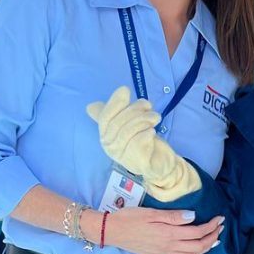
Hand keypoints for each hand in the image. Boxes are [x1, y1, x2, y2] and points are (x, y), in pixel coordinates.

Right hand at [83, 208, 222, 253]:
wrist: (112, 232)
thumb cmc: (130, 218)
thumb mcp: (152, 213)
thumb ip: (173, 216)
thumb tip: (193, 216)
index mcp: (169, 234)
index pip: (197, 232)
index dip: (211, 226)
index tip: (220, 218)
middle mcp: (169, 247)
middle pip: (198, 246)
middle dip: (213, 237)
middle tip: (220, 228)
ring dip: (206, 249)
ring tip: (214, 241)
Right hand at [86, 87, 200, 201]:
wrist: (162, 163)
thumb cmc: (144, 140)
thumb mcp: (129, 123)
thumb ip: (114, 113)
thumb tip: (91, 106)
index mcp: (106, 137)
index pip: (105, 118)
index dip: (114, 102)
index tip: (126, 90)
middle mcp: (111, 149)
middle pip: (118, 123)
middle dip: (134, 110)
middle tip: (149, 105)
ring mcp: (124, 158)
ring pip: (128, 132)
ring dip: (144, 119)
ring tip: (155, 117)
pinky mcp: (139, 164)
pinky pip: (138, 143)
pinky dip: (147, 134)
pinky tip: (152, 132)